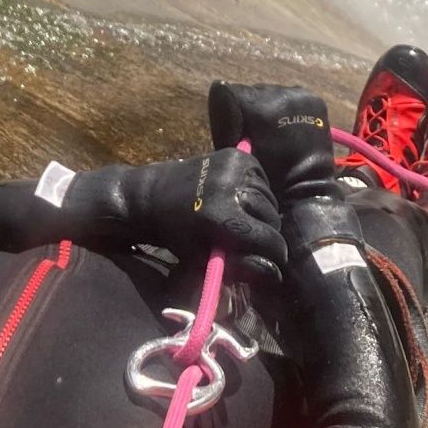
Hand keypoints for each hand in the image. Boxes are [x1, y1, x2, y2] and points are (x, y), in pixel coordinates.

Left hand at [88, 150, 286, 283]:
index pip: (267, 238)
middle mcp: (229, 186)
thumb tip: (274, 272)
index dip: (274, 253)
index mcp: (218, 216)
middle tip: (255, 241)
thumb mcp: (203, 257)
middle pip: (271, 217)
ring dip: (264, 213)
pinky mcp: (237, 155)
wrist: (153, 194)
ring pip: (269, 198)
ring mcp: (235, 166)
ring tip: (246, 220)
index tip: (272, 260)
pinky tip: (242, 200)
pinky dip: (258, 193)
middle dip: (268, 233)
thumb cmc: (177, 234)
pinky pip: (263, 180)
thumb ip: (239, 266)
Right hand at [207, 82, 335, 203]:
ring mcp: (299, 94)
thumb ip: (230, 129)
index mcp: (257, 107)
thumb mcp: (240, 152)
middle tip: (256, 133)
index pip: (229, 91)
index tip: (237, 130)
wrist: (308, 183)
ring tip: (274, 130)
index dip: (228, 111)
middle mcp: (278, 93)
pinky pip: (291, 97)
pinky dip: (287, 108)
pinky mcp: (313, 98)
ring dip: (268, 107)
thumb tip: (225, 111)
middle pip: (251, 91)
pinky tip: (289, 126)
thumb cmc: (270, 176)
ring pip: (271, 93)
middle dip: (250, 110)